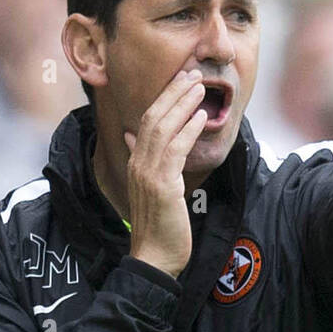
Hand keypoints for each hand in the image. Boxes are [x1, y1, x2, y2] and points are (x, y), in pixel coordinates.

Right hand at [123, 68, 208, 278]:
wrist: (154, 258)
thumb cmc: (160, 228)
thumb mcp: (151, 189)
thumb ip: (146, 162)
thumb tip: (132, 137)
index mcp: (136, 163)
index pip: (146, 121)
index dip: (164, 98)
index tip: (181, 80)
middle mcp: (138, 164)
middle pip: (153, 117)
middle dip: (174, 92)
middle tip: (192, 73)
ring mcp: (147, 174)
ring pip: (163, 128)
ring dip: (183, 104)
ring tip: (200, 87)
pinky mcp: (161, 185)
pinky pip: (175, 150)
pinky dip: (188, 130)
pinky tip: (201, 117)